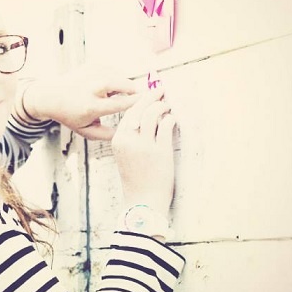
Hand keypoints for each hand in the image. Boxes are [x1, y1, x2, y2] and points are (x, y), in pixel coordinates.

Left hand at [21, 65, 143, 139]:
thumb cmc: (70, 115)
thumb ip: (106, 134)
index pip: (118, 104)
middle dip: (133, 89)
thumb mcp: (85, 130)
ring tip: (119, 94)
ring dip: (124, 84)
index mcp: (90, 107)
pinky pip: (112, 70)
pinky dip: (115, 77)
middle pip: (120, 84)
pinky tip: (109, 86)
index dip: (135, 103)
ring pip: (118, 75)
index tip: (147, 103)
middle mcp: (91, 88)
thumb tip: (127, 131)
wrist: (50, 96)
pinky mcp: (91, 65)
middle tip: (140, 95)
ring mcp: (91, 74)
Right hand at [111, 87, 175, 215]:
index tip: (148, 93)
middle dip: (151, 96)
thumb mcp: (126, 156)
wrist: (143, 201)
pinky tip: (172, 119)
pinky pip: (166, 126)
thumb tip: (145, 117)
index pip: (128, 113)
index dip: (139, 100)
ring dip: (162, 106)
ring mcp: (144, 145)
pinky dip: (170, 119)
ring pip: (153, 114)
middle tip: (161, 90)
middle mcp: (129, 140)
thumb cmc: (137, 180)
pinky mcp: (159, 151)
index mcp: (118, 140)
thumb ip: (132, 137)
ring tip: (168, 105)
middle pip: (139, 109)